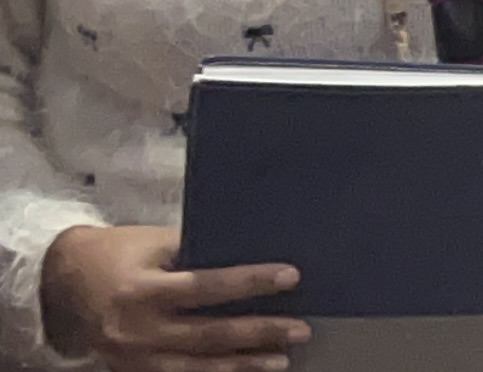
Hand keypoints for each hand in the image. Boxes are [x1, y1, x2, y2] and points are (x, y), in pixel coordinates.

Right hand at [40, 224, 308, 370]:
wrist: (64, 280)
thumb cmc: (120, 252)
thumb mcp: (155, 243)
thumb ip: (198, 253)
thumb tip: (256, 255)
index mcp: (140, 291)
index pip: (205, 287)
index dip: (249, 282)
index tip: (291, 276)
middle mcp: (135, 330)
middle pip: (207, 335)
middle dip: (258, 333)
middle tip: (299, 329)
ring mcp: (131, 358)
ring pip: (196, 366)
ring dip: (242, 365)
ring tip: (281, 359)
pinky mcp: (130, 371)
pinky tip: (243, 371)